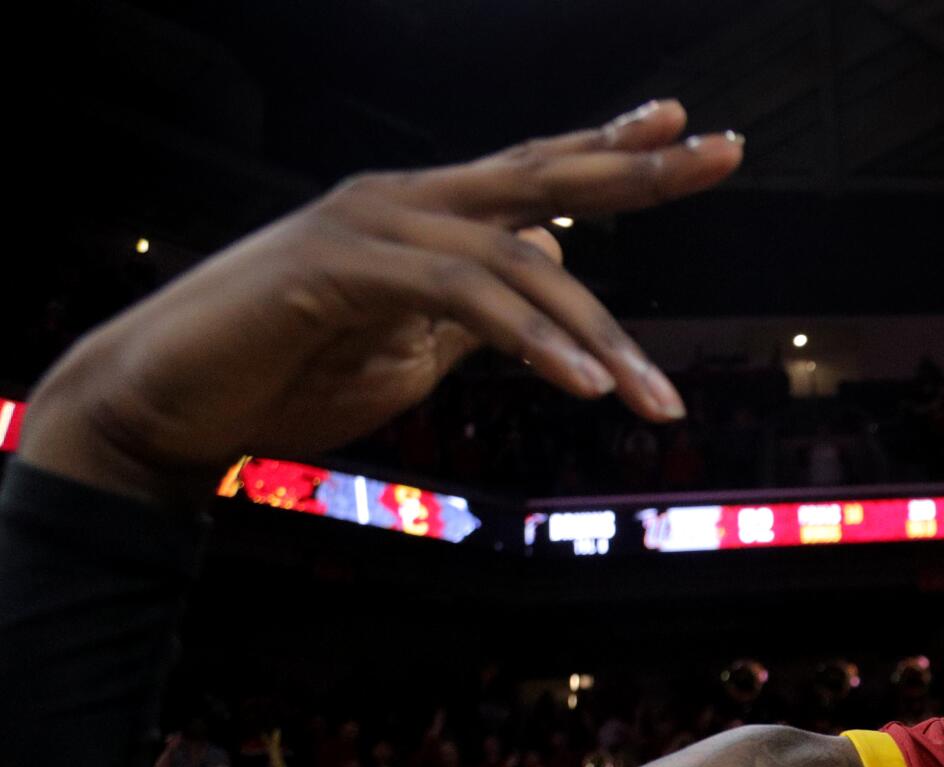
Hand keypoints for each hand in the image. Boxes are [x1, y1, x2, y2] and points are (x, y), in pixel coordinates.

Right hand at [20, 100, 741, 504]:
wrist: (168, 407)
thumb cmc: (288, 378)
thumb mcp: (409, 351)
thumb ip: (473, 319)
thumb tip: (543, 300)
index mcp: (424, 216)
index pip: (533, 171)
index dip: (608, 147)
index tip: (684, 130)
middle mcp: (402, 200)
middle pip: (541, 175)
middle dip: (638, 168)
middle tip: (723, 150)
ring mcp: (368, 224)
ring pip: (518, 257)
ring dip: (597, 334)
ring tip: (655, 400)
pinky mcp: (338, 268)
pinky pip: (461, 298)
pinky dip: (533, 343)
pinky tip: (581, 384)